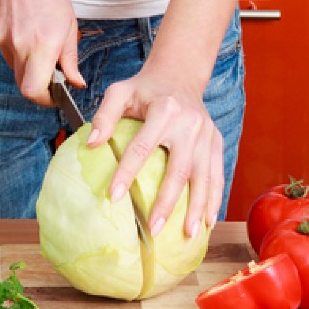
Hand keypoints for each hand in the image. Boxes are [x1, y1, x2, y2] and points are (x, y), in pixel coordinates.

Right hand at [0, 0, 83, 102]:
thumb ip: (70, 58)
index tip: (56, 95)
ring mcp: (3, 40)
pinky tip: (27, 31)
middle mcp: (20, 46)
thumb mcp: (69, 24)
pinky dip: (19, 52)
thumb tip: (75, 82)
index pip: (34, 91)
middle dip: (39, 89)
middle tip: (52, 79)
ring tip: (41, 46)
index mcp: (43, 44)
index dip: (45, 100)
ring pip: (16, 71)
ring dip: (29, 69)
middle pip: (23, 87)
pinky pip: (8, 54)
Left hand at [88, 64, 223, 238]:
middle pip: (179, 169)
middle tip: (154, 229)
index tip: (113, 197)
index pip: (143, 147)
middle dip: (167, 202)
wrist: (180, 74)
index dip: (127, 173)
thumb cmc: (145, 87)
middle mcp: (190, 123)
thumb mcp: (120, 91)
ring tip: (188, 234)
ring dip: (197, 207)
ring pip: (204, 176)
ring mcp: (207, 134)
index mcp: (165, 109)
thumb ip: (105, 115)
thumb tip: (91, 143)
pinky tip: (207, 221)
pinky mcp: (216, 142)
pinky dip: (214, 198)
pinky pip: (217, 174)